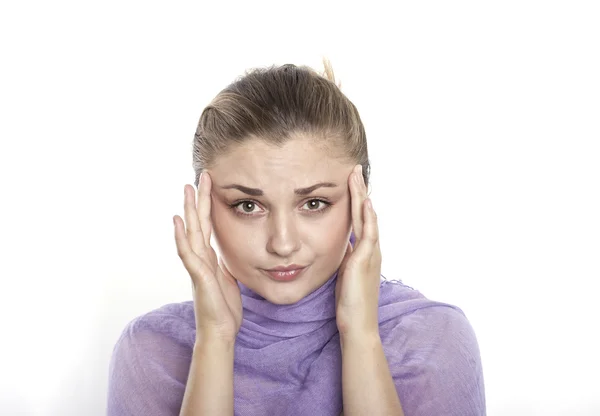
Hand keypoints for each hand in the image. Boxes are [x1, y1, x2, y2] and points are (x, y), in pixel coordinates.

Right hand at [173, 172, 242, 344]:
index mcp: (209, 257)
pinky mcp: (198, 277)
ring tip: (186, 189)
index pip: (208, 225)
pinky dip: (181, 237)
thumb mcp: (228, 278)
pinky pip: (188, 254)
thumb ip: (223, 263)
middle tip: (199, 176)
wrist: (221, 331)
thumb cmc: (224, 307)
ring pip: (191, 232)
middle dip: (198, 199)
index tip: (210, 185)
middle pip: (198, 222)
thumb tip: (225, 253)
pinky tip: (177, 221)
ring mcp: (197, 266)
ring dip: (188, 210)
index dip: (208, 205)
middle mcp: (201, 258)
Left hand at [335, 165, 381, 337]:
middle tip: (355, 169)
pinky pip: (369, 234)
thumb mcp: (345, 274)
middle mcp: (372, 250)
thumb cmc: (350, 303)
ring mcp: (371, 254)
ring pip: (368, 218)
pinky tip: (365, 202)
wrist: (358, 324)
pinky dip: (368, 217)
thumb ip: (346, 258)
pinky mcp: (365, 261)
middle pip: (366, 213)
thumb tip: (341, 246)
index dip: (356, 199)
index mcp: (365, 252)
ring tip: (358, 176)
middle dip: (360, 190)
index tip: (351, 181)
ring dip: (363, 196)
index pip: (361, 219)